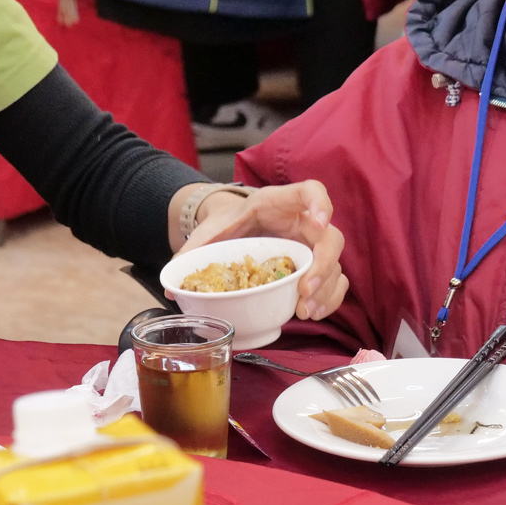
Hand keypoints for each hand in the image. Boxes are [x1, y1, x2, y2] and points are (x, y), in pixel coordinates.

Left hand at [179, 181, 348, 320]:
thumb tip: (169, 286)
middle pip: (330, 236)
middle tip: (304, 290)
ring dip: (325, 290)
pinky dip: (327, 300)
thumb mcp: (209, 232)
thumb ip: (192, 251)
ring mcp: (311, 246)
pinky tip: (310, 313)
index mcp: (277, 203)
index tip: (319, 223)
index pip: (311, 191)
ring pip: (336, 265)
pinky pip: (333, 283)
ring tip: (305, 311)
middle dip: (322, 265)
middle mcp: (302, 222)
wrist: (233, 230)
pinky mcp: (314, 266)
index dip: (320, 204)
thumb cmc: (226, 226)